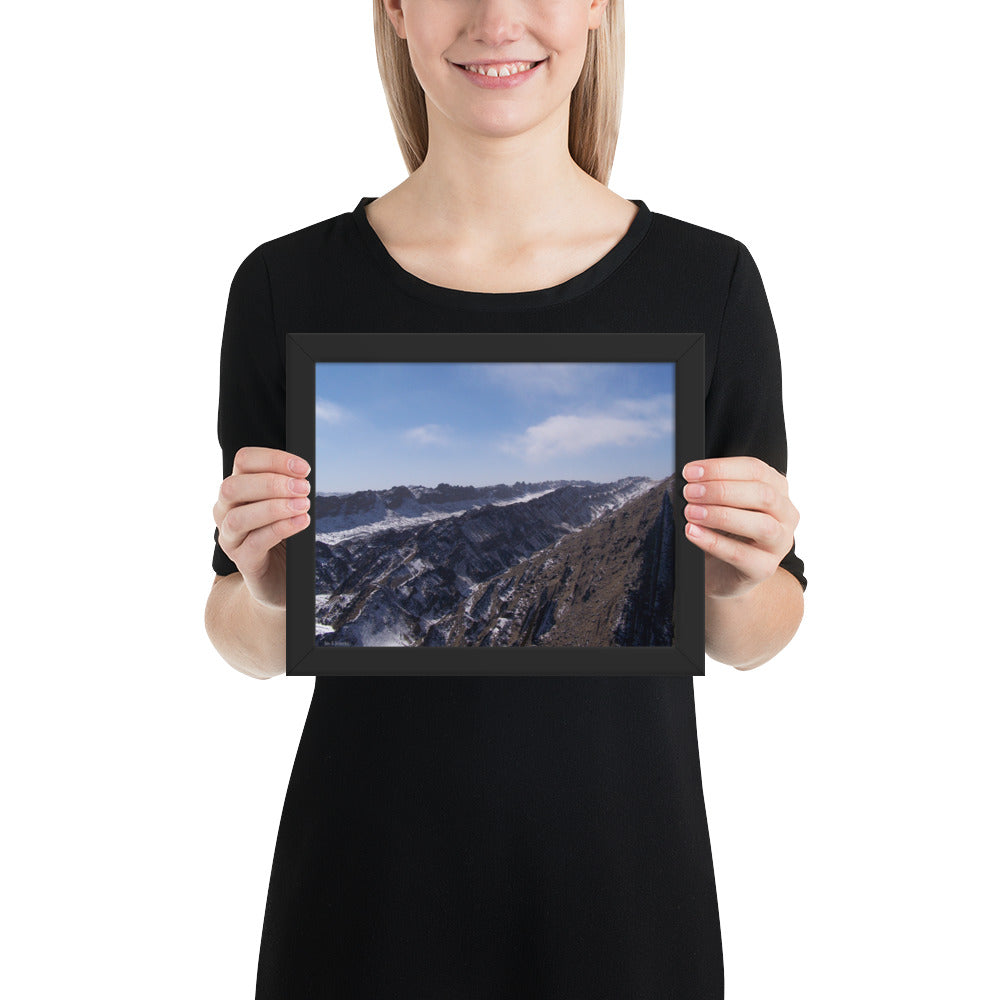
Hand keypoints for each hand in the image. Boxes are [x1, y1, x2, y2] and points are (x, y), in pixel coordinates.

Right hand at [213, 447, 311, 609]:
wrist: (278, 576)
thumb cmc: (282, 535)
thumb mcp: (284, 505)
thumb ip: (289, 487)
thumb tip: (304, 472)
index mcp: (237, 489)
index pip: (244, 461)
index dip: (273, 459)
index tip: (303, 468)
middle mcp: (226, 510)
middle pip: (234, 486)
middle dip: (272, 483)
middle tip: (305, 487)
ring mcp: (230, 537)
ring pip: (239, 517)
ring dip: (275, 507)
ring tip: (304, 505)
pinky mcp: (242, 560)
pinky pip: (255, 543)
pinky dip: (280, 529)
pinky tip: (301, 522)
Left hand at [681, 457, 799, 598]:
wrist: (722, 572)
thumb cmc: (725, 531)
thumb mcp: (723, 504)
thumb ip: (714, 487)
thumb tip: (689, 477)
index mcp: (777, 489)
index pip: (755, 469)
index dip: (721, 468)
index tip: (690, 471)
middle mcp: (785, 514)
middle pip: (762, 494)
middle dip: (721, 490)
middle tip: (690, 492)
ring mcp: (779, 543)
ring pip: (761, 525)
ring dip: (721, 515)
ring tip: (691, 513)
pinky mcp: (764, 568)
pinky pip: (741, 554)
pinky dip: (713, 542)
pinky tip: (693, 532)